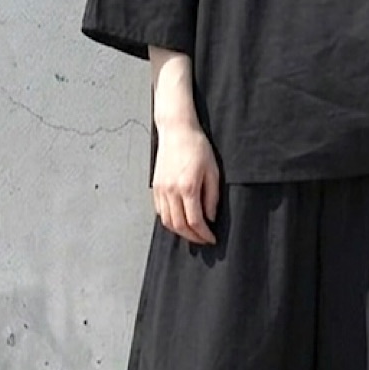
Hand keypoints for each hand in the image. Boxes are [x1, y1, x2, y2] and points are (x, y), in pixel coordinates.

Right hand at [152, 119, 219, 244]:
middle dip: (192, 237)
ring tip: (192, 233)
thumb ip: (211, 197)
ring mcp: (161, 189)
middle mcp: (171, 191)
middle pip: (179, 225)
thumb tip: (210, 217)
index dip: (204, 234)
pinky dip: (169, 220)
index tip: (211, 238)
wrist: (177, 130)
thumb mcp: (213, 171)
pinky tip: (179, 220)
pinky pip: (160, 211)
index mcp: (188, 187)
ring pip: (167, 221)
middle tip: (203, 239)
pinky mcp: (156, 186)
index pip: (195, 221)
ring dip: (179, 231)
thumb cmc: (196, 146)